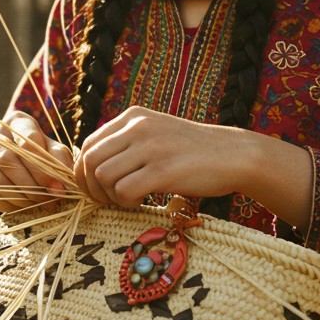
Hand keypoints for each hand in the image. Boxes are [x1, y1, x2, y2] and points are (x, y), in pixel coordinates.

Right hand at [0, 110, 74, 212]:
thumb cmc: (41, 155)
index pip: (27, 142)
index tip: (56, 188)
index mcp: (17, 121)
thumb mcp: (55, 153)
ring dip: (18, 196)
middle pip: (7, 159)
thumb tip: (59, 188)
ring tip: (35, 204)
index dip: (42, 168)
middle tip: (46, 201)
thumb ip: (60, 164)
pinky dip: (4, 204)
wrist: (18, 163)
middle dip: (30, 185)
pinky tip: (19, 206)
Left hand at [72, 106, 251, 207]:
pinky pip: (124, 191)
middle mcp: (138, 127)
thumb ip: (127, 142)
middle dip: (92, 187)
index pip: (88, 144)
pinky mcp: (163, 170)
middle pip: (90, 160)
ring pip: (103, 176)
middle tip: (108, 200)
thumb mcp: (156, 133)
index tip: (97, 188)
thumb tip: (92, 166)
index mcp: (133, 116)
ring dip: (110, 196)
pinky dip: (127, 202)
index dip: (84, 171)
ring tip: (129, 199)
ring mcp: (151, 147)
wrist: (234, 155)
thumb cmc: (193, 151)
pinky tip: (143, 201)